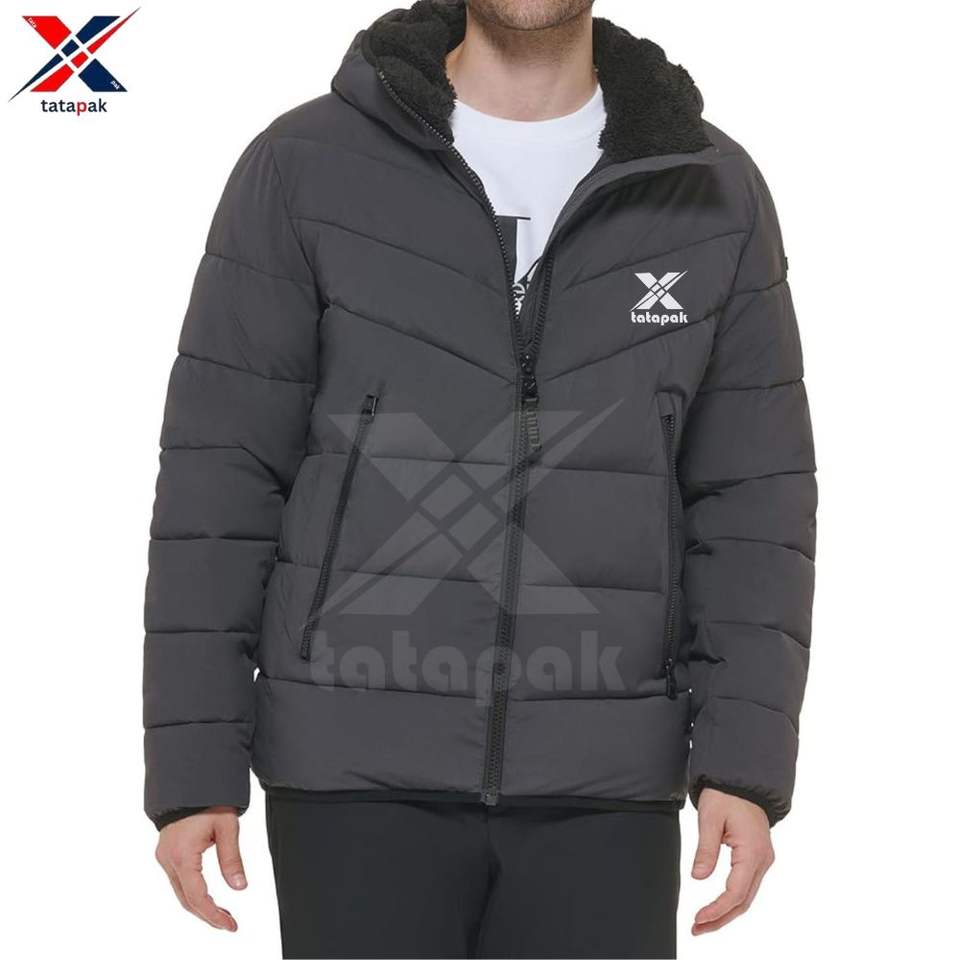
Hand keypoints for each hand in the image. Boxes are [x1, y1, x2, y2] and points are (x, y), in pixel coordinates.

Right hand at [155, 806, 246, 930]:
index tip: (230, 925)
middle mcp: (168, 859)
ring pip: (180, 891)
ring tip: (222, 913)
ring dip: (199, 905)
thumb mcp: (227, 826)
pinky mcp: (167, 852)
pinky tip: (208, 896)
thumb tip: (239, 887)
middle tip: (229, 924)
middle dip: (207, 915)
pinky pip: (178, 880)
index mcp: (182, 855)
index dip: (213, 915)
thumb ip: (231, 858)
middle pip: (186, 899)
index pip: (197, 897)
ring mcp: (165, 856)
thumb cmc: (209, 799)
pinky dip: (192, 892)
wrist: (190, 779)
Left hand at [690, 788, 774, 934]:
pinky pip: (747, 885)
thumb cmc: (726, 794)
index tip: (698, 919)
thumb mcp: (710, 818)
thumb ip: (705, 849)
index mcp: (752, 852)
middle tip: (697, 929)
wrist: (742, 780)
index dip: (716, 909)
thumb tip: (698, 877)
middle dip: (721, 919)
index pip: (735, 892)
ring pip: (746, 896)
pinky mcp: (758, 857)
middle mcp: (763, 860)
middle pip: (743, 901)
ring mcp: (763, 859)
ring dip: (726, 912)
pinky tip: (718, 907)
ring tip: (703, 923)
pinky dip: (733, 900)